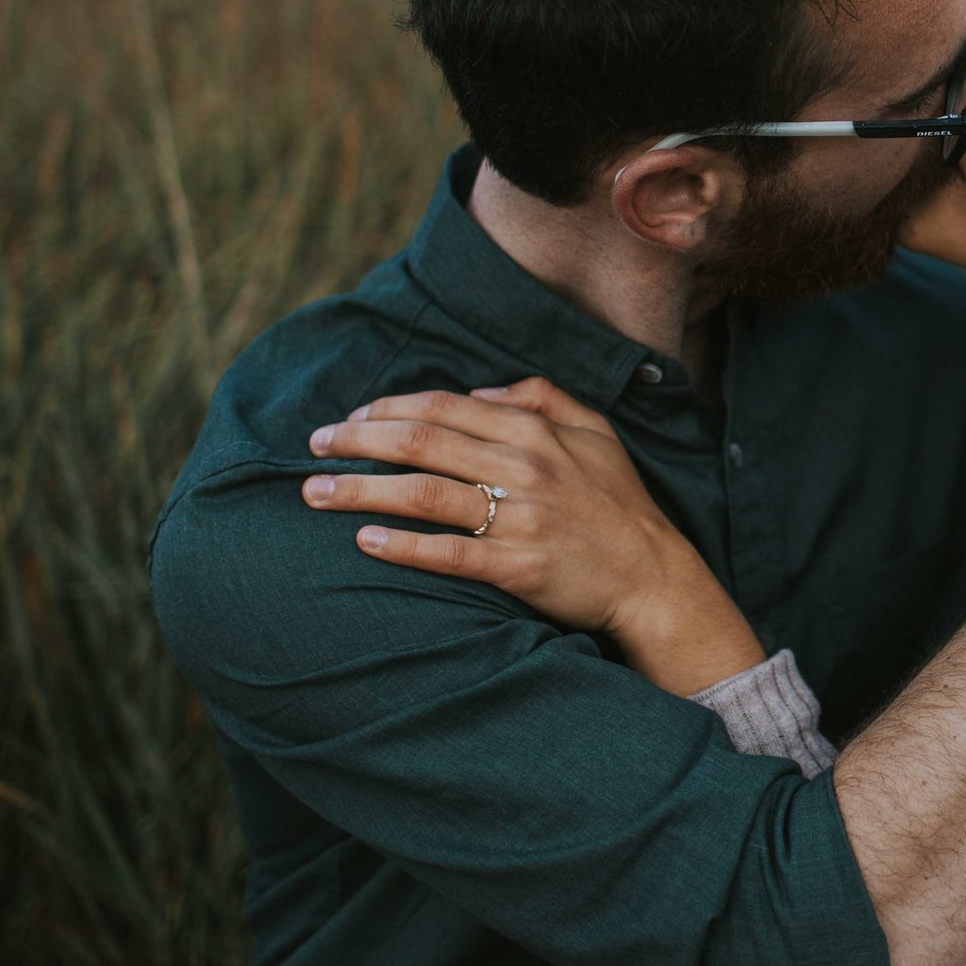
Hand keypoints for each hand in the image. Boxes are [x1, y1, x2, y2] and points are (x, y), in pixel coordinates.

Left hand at [300, 376, 765, 693]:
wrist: (652, 575)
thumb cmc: (619, 504)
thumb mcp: (594, 432)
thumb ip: (541, 397)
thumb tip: (480, 390)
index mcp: (535, 430)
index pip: (443, 407)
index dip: (388, 407)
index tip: (349, 417)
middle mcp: (523, 466)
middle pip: (421, 443)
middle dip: (357, 441)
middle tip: (313, 447)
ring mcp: (519, 517)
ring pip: (423, 494)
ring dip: (361, 491)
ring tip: (315, 494)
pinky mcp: (517, 566)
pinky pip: (448, 553)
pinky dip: (402, 546)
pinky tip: (365, 542)